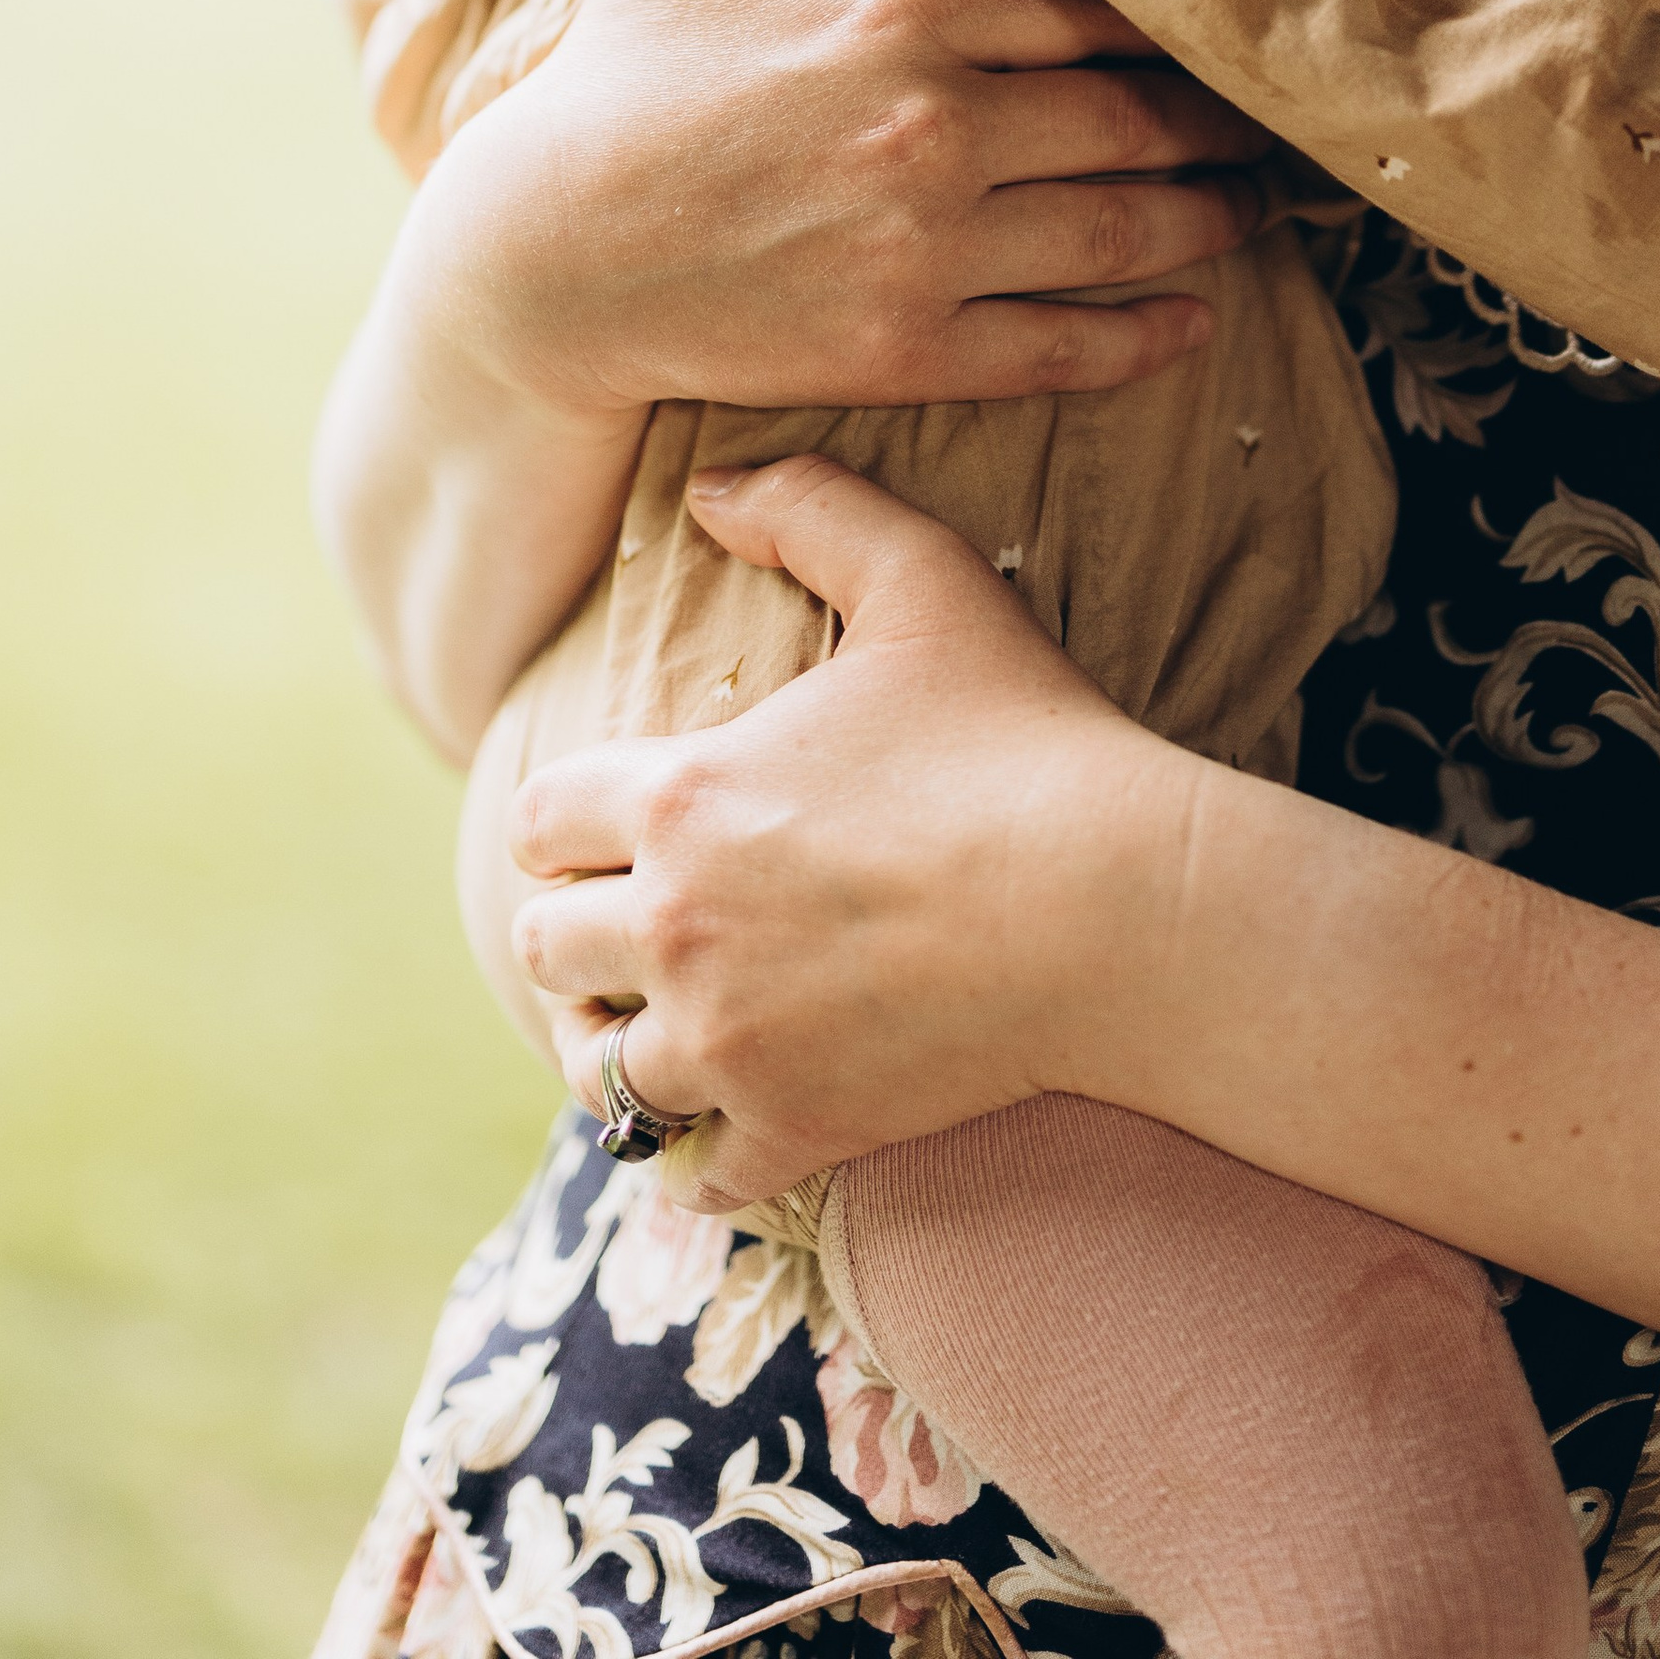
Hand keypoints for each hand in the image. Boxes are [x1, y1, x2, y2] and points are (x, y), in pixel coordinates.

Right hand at [411, 0, 1272, 421]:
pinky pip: (1061, 343)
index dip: (1168, 21)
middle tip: (1281, 126)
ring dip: (1210, 222)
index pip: (1085, 8)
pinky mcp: (907, 344)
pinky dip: (1144, 336)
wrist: (539, 264)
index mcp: (898, 13)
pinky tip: (1195, 323)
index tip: (1225, 26)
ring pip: (1121, 229)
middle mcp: (935, 123)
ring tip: (1257, 211)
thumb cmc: (608, 93)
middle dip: (1219, 124)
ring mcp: (928, 243)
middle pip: (1132, 118)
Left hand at [513, 456, 1188, 1208]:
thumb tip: (708, 486)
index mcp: (684, 796)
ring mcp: (730, 1042)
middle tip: (642, 923)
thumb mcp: (924, 580)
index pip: (538, 819)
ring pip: (598, 1071)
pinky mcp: (795, 1128)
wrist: (1122, 905)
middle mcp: (677, 926)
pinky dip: (703, 1152)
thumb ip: (810, 507)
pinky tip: (737, 1118)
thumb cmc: (1025, 735)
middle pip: (547, 947)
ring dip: (623, 1045)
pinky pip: (693, 1172)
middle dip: (584, 929)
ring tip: (670, 1025)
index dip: (568, 817)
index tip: (609, 825)